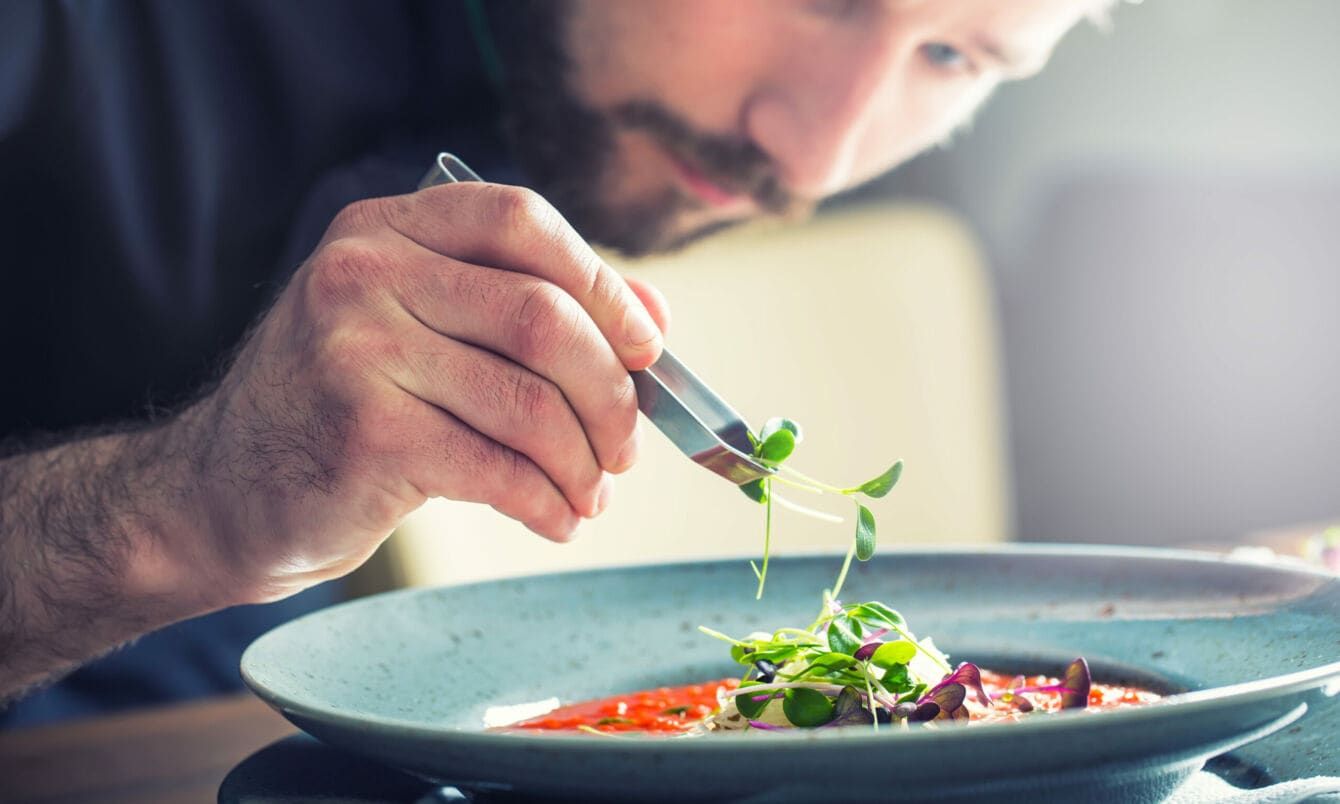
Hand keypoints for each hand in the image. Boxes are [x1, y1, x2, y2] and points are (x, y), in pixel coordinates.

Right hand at [172, 183, 668, 602]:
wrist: (223, 491)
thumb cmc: (345, 408)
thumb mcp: (421, 331)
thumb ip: (528, 309)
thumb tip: (654, 317)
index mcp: (387, 228)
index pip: (522, 220)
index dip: (604, 282)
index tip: (646, 346)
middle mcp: (364, 273)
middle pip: (543, 317)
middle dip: (610, 393)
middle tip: (625, 447)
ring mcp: (357, 350)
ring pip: (529, 402)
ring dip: (583, 462)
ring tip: (590, 495)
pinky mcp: (363, 434)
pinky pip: (498, 469)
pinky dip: (547, 503)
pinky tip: (555, 519)